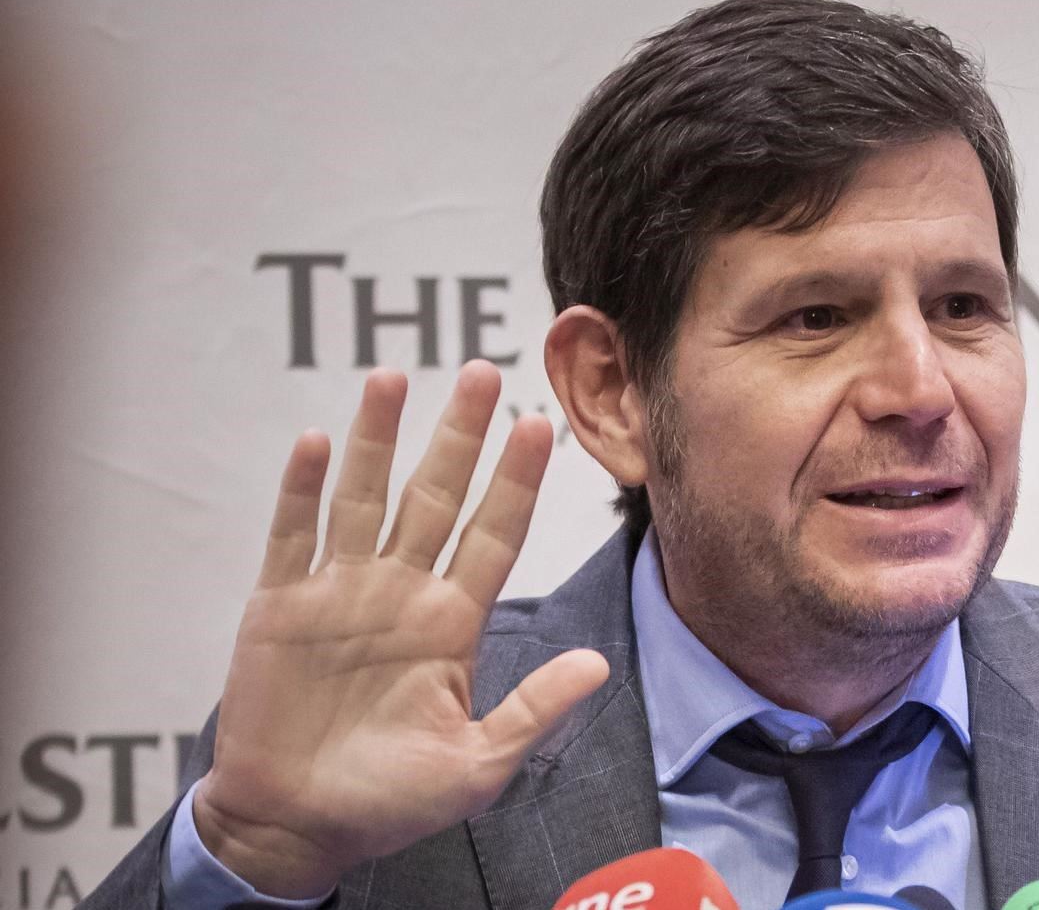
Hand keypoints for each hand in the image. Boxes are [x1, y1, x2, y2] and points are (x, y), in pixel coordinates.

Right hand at [192, 363, 610, 896]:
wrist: (298, 826)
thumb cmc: (391, 802)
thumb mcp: (476, 766)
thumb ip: (534, 711)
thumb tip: (599, 665)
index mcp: (453, 623)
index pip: (495, 534)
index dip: (516, 481)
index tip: (540, 425)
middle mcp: (402, 592)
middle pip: (435, 496)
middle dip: (458, 436)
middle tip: (481, 373)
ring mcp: (340, 593)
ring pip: (364, 497)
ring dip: (378, 439)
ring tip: (394, 377)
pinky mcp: (280, 606)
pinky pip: (292, 535)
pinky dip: (303, 489)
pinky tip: (319, 442)